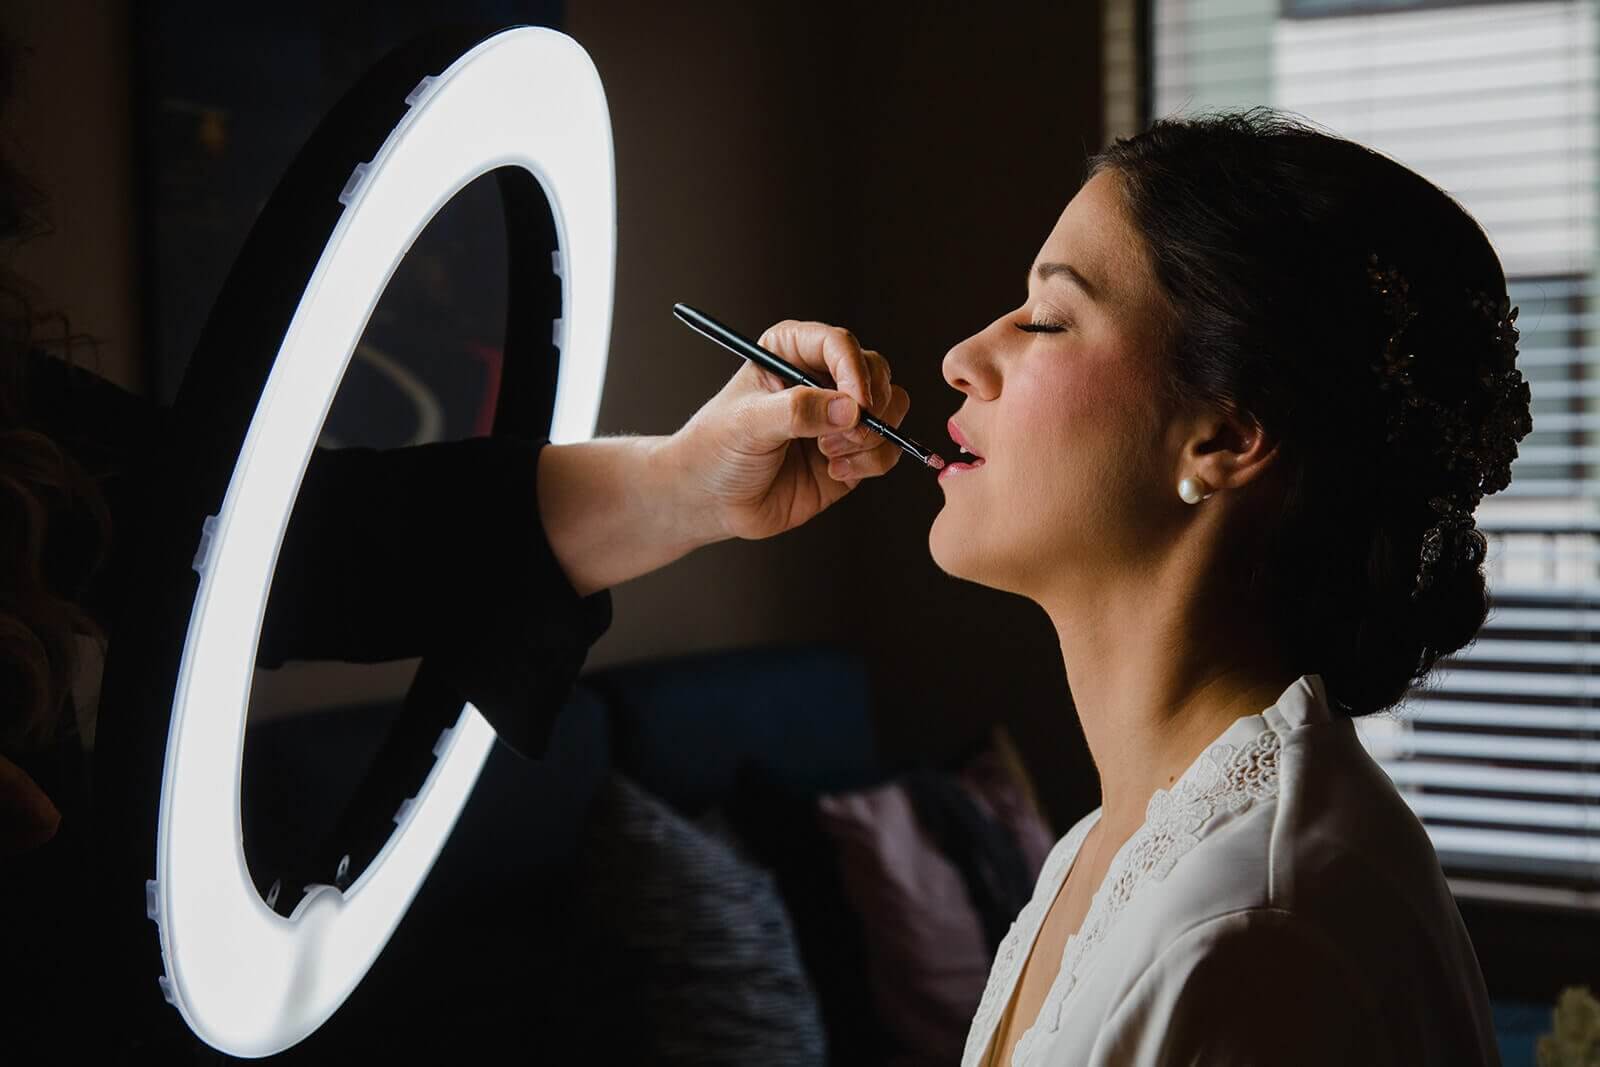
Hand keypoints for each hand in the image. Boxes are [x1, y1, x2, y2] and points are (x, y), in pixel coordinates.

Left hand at [662, 320, 912, 540]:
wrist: (710, 501)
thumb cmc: (716, 450)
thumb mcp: (748, 423)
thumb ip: (798, 411)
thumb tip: (851, 408)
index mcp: (791, 352)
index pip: (839, 344)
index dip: (855, 371)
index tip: (857, 404)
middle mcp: (821, 379)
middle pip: (876, 372)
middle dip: (869, 406)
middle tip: (843, 434)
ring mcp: (839, 417)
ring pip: (891, 408)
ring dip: (868, 437)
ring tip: (829, 454)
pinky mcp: (852, 453)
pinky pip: (886, 449)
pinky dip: (871, 462)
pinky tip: (834, 471)